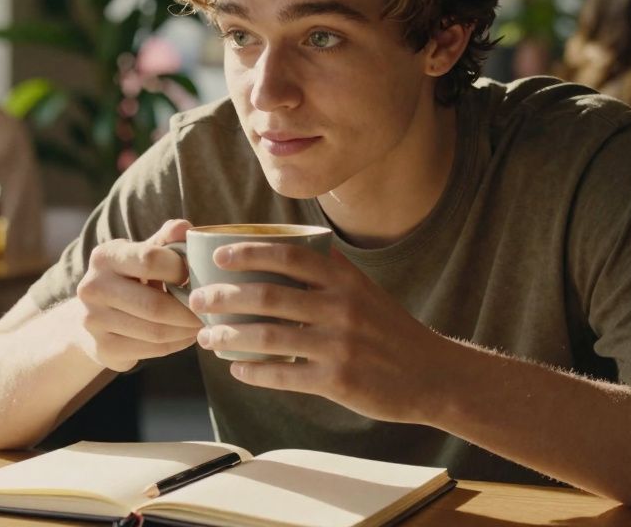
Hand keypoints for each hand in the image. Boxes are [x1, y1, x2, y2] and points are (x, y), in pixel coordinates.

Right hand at [74, 219, 203, 371]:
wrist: (93, 315)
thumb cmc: (129, 278)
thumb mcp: (142, 253)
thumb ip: (165, 240)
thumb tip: (186, 227)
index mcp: (105, 256)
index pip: (150, 260)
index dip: (180, 269)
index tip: (196, 275)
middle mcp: (92, 287)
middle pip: (154, 305)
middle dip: (189, 310)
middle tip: (209, 309)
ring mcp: (93, 321)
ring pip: (156, 332)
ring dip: (186, 330)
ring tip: (202, 323)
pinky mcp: (102, 349)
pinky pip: (152, 350)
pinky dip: (176, 344)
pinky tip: (186, 336)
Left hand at [189, 244, 446, 423]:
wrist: (432, 374)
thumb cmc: (389, 329)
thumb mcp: (364, 290)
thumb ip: (328, 272)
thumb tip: (282, 249)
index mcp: (344, 279)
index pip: (288, 255)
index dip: (248, 253)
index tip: (218, 256)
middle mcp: (341, 307)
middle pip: (268, 296)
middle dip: (224, 297)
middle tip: (198, 299)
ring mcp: (339, 345)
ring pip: (269, 337)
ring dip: (229, 337)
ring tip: (206, 338)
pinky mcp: (338, 380)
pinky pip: (284, 375)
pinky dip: (254, 372)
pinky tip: (236, 369)